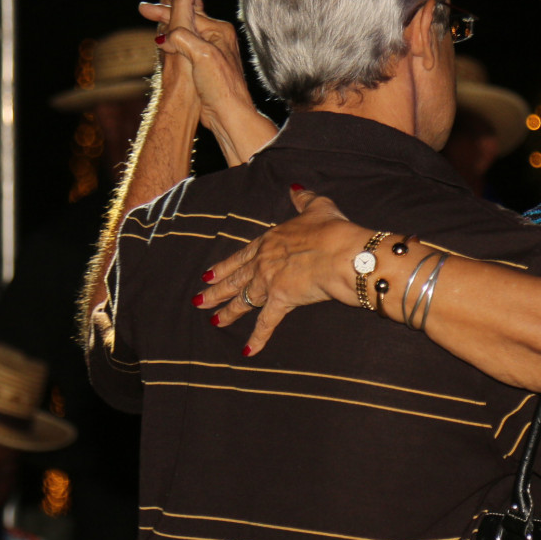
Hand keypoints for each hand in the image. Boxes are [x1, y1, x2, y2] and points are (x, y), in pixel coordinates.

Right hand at [138, 0, 247, 123]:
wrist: (229, 114)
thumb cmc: (221, 86)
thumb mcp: (202, 55)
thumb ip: (183, 37)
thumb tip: (164, 35)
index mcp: (218, 31)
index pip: (187, 14)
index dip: (164, 10)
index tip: (145, 8)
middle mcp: (216, 38)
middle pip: (186, 18)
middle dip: (164, 11)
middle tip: (144, 7)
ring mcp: (209, 52)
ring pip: (184, 32)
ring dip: (166, 25)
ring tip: (153, 17)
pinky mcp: (203, 66)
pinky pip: (184, 46)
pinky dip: (172, 41)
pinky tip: (165, 40)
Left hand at [197, 186, 367, 355]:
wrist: (342, 252)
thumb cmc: (332, 230)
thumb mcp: (318, 207)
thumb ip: (303, 199)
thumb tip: (294, 189)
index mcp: (270, 241)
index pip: (240, 256)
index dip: (223, 267)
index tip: (208, 275)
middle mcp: (264, 262)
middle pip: (234, 279)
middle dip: (215, 291)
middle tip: (198, 301)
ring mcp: (269, 282)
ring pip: (243, 300)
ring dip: (228, 313)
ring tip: (214, 322)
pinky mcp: (281, 301)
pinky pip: (266, 323)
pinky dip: (257, 339)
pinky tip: (246, 351)